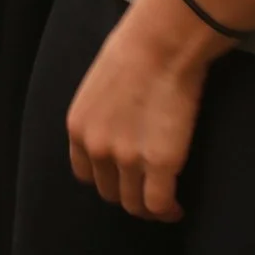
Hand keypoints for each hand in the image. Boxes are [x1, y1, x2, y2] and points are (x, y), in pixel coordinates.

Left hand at [65, 0, 213, 221]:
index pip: (85, 172)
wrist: (161, 42)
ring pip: (134, 204)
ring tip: (164, 204)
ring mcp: (127, 159)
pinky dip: (167, 212)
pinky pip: (158, 204)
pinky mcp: (160, 163)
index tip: (123, 179)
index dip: (106, 179)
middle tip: (148, 190)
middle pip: (109, 192)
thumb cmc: (136, 50)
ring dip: (148, 208)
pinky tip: (177, 208)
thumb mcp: (99, 84)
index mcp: (78, 128)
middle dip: (128, 194)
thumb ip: (102, 114)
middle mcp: (96, 148)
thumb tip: (117, 125)